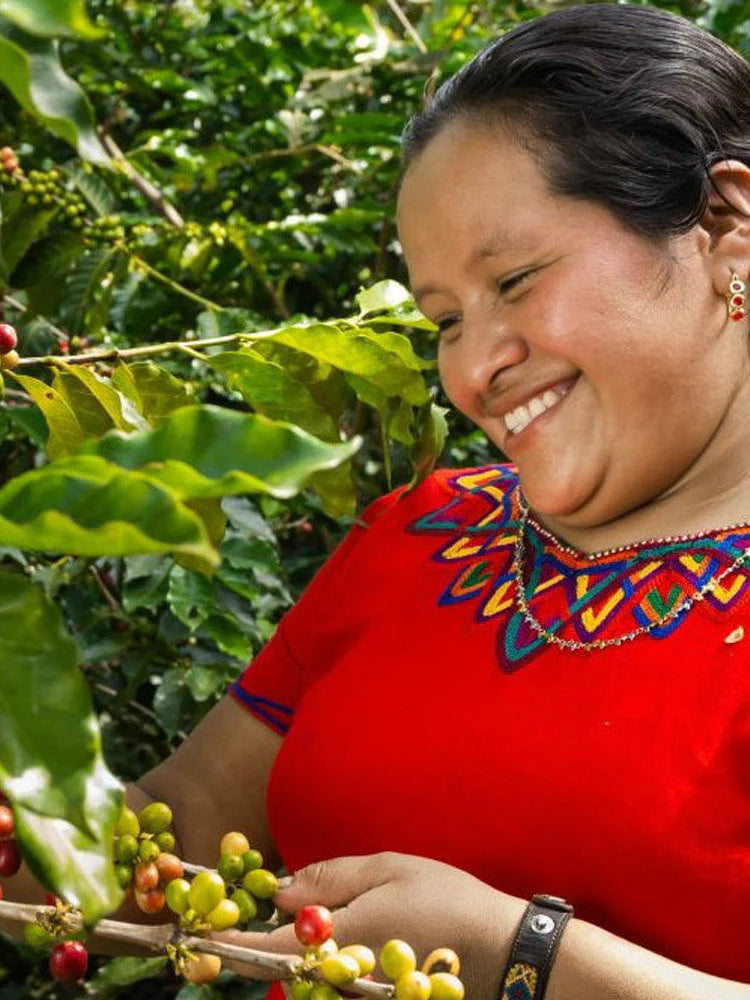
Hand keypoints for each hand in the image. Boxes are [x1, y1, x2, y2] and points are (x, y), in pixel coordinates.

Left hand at [218, 852, 527, 999]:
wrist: (505, 955)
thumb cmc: (447, 902)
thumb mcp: (388, 869)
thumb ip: (330, 878)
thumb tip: (281, 889)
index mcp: (335, 941)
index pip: (263, 947)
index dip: (225, 940)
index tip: (192, 935)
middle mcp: (339, 979)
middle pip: (282, 966)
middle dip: (255, 943)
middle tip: (235, 919)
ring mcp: (358, 993)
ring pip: (308, 975)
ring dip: (293, 950)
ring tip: (284, 920)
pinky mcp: (376, 996)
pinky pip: (336, 981)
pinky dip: (324, 958)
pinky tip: (337, 932)